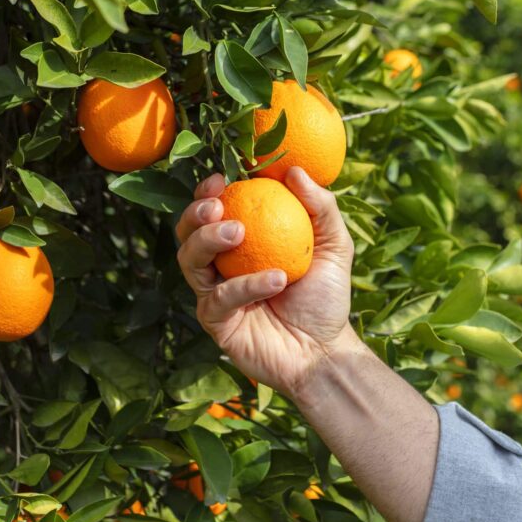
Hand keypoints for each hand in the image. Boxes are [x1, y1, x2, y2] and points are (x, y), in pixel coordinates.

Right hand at [175, 167, 354, 397]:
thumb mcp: (333, 244)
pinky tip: (276, 279)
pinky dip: (245, 285)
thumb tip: (295, 171)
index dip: (207, 192)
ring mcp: (214, 294)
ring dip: (209, 241)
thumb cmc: (326, 295)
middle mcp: (221, 266)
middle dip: (195, 214)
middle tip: (218, 206)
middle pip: (187, 234)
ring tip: (239, 232)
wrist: (324, 350)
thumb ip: (320, 206)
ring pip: (189, 262)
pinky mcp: (216, 322)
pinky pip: (219, 298)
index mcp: (241, 244)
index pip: (213, 212)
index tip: (221, 178)